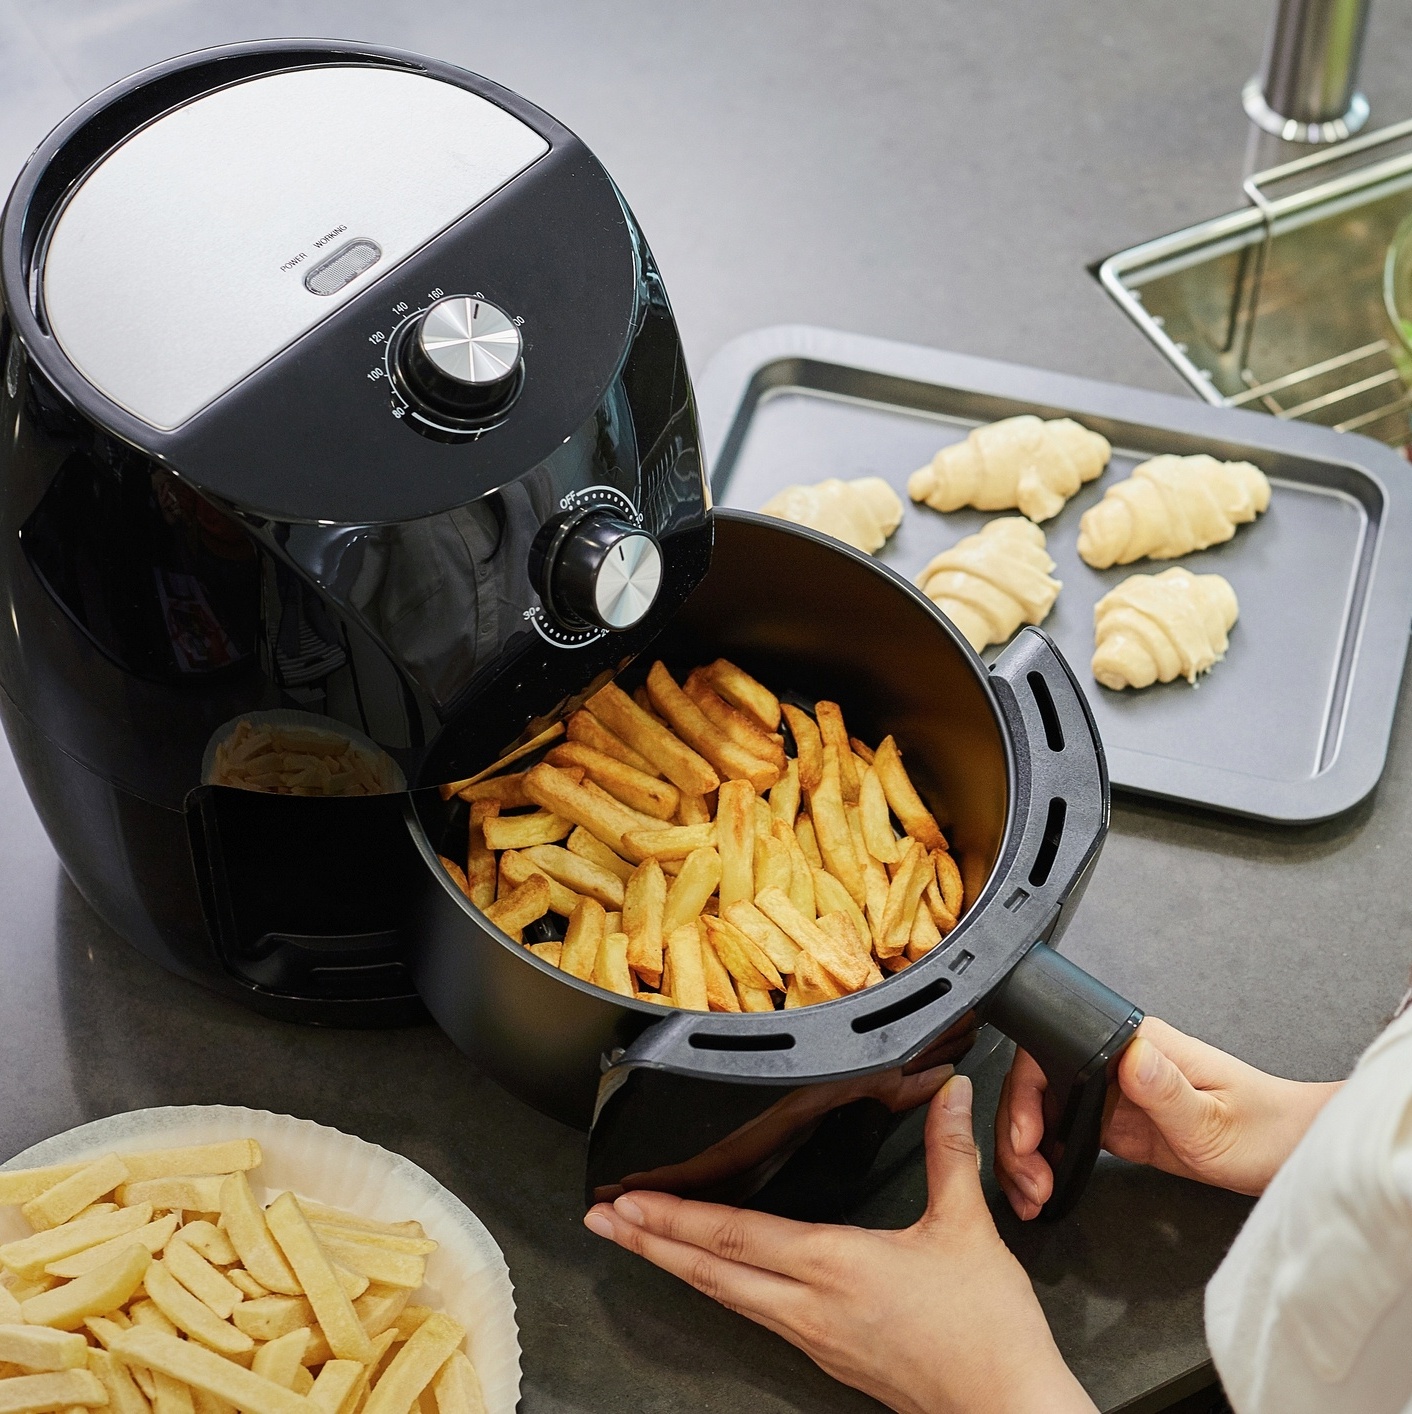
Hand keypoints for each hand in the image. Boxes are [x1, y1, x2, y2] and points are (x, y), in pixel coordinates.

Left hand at [584, 1075, 1096, 1413]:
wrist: (1004, 1410)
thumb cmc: (984, 1333)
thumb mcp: (968, 1229)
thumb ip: (951, 1154)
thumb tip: (950, 1095)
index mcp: (835, 1265)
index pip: (734, 1234)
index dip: (674, 1216)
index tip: (629, 1200)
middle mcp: (810, 1305)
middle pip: (710, 1270)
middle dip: (648, 1243)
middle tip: (601, 1220)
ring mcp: (813, 1335)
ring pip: (726, 1295)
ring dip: (675, 1264)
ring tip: (638, 1242)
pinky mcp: (826, 1352)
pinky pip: (754, 1312)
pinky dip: (718, 1285)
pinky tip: (714, 1275)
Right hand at [995, 1017, 1341, 1218]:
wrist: (1291, 1154)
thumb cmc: (1264, 1129)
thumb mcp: (1214, 1118)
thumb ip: (1167, 1090)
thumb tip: (1127, 1057)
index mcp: (1134, 1044)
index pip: (1050, 1052)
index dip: (1025, 1096)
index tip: (1027, 1139)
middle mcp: (1115, 1062)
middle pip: (1035, 1086)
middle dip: (1017, 1135)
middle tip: (1028, 1181)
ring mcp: (1111, 1092)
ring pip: (1042, 1113)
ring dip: (1026, 1153)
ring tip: (1032, 1194)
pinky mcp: (1114, 1122)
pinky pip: (1063, 1136)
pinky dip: (1045, 1163)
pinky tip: (1044, 1188)